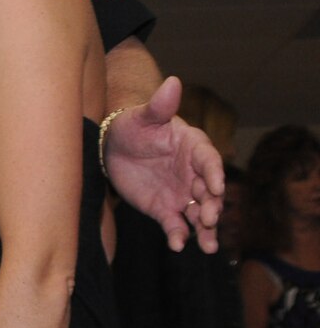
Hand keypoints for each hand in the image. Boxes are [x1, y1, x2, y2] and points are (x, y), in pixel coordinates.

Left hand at [104, 77, 224, 251]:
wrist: (111, 146)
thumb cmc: (132, 125)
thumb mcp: (143, 115)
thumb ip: (160, 105)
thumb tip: (173, 81)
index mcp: (193, 148)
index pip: (209, 161)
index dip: (214, 173)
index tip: (217, 186)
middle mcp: (192, 174)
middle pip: (209, 192)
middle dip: (213, 206)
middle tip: (211, 218)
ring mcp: (181, 193)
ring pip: (199, 213)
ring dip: (205, 229)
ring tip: (209, 246)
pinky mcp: (165, 209)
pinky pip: (176, 225)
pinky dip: (179, 235)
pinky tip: (177, 246)